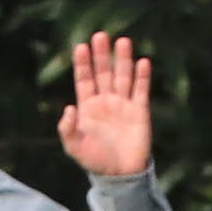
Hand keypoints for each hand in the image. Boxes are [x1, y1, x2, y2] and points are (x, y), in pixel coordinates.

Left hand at [56, 31, 154, 180]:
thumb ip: (68, 129)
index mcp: (88, 107)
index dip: (83, 64)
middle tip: (100, 35)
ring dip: (122, 60)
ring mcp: (123, 105)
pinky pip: (141, 90)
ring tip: (122, 41)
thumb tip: (69, 108)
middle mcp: (106, 101)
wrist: (121, 175)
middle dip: (101, 55)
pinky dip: (142, 76)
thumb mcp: (75, 147)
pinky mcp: (140, 111)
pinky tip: (143, 62)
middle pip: (103, 72)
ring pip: (122, 76)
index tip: (81, 46)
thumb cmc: (95, 161)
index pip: (84, 80)